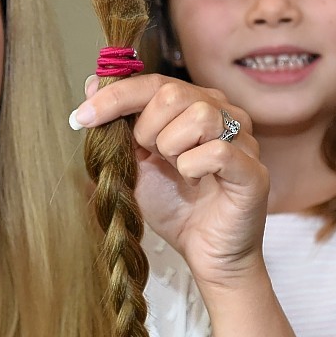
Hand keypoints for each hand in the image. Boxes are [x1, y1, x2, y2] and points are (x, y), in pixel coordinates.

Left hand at [72, 74, 266, 288]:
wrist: (204, 253)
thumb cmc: (175, 206)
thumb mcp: (135, 162)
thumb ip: (118, 125)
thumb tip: (93, 82)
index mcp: (196, 105)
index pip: (153, 83)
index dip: (115, 97)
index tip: (81, 117)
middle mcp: (224, 114)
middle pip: (173, 93)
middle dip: (147, 130)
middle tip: (153, 158)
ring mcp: (244, 139)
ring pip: (198, 116)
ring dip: (172, 149)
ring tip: (178, 171)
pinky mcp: (254, 170)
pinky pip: (217, 152)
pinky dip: (194, 169)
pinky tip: (196, 183)